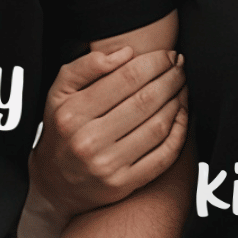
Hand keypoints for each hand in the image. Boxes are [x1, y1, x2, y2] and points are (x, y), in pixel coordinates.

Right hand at [23, 45, 186, 237]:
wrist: (55, 183)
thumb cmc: (62, 129)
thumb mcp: (59, 91)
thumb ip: (87, 66)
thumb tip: (126, 53)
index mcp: (73, 112)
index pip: (127, 78)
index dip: (155, 62)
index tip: (168, 55)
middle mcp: (88, 140)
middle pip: (146, 100)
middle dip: (171, 79)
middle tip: (180, 67)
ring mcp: (107, 165)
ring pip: (159, 126)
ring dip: (178, 102)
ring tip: (182, 87)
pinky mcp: (123, 184)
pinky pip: (164, 155)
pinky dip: (180, 132)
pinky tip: (182, 116)